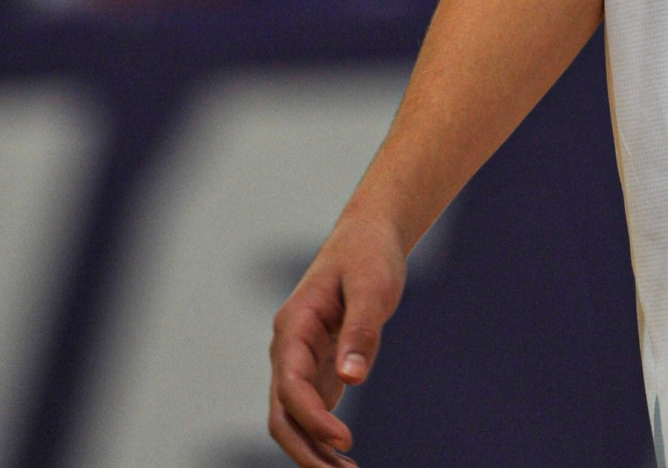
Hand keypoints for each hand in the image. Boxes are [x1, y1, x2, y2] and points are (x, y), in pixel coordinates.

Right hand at [268, 212, 406, 466]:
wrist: (368, 236)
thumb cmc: (368, 254)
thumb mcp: (371, 285)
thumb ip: (361, 330)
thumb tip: (352, 380)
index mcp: (294, 326)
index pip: (291, 386)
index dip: (314, 419)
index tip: (344, 441)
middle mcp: (289, 348)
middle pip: (282, 413)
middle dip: (305, 450)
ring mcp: (301, 361)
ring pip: (294, 418)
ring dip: (313, 450)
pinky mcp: (318, 367)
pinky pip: (312, 411)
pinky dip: (323, 437)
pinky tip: (344, 457)